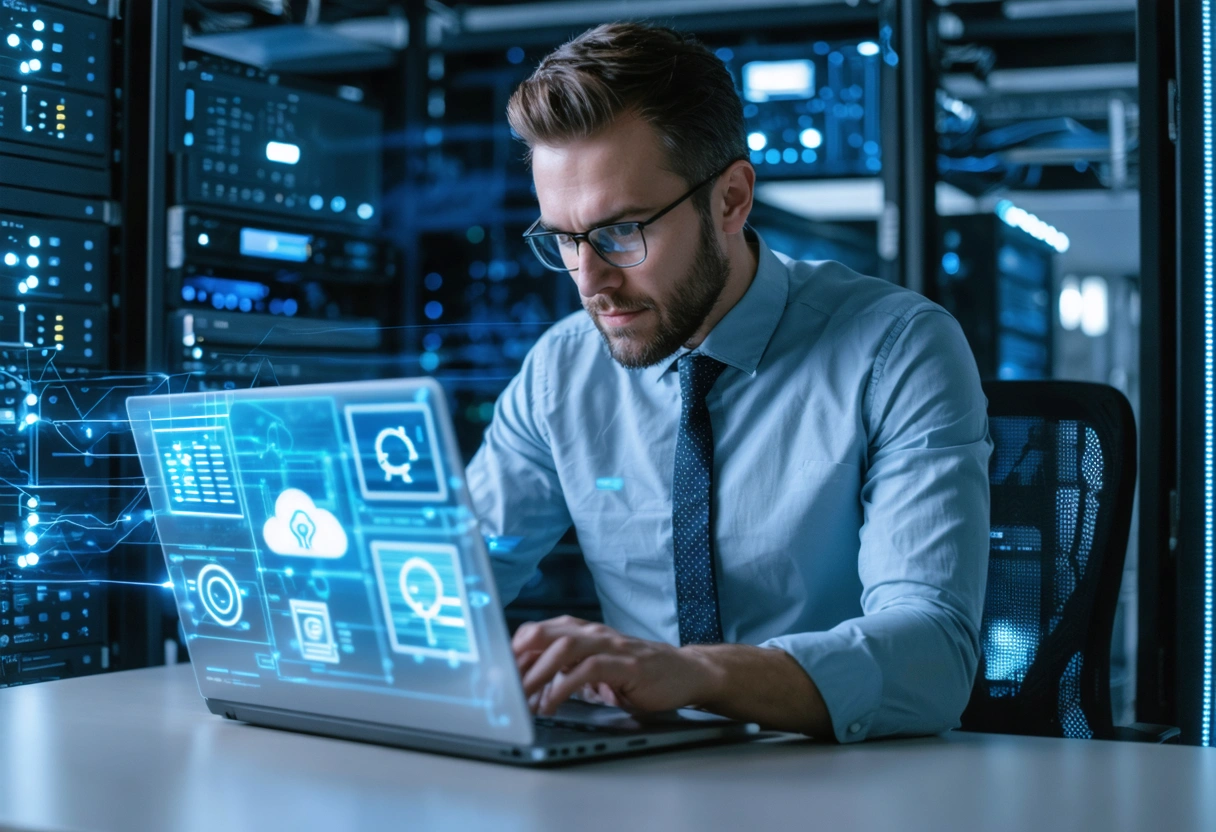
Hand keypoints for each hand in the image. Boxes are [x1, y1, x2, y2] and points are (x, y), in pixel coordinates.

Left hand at [512, 616, 717, 715]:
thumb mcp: (594, 670)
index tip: (493, 674)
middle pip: (543, 632)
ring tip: (522, 696)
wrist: (685, 672)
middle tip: (500, 686)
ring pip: (563, 646)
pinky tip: (553, 704)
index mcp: (581, 632)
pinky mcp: (626, 664)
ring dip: (537, 672)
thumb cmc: (637, 673)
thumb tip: (528, 688)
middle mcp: (592, 633)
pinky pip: (589, 669)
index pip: (535, 632)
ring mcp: (610, 646)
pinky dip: (565, 686)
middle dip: (517, 659)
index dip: (511, 652)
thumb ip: (565, 672)